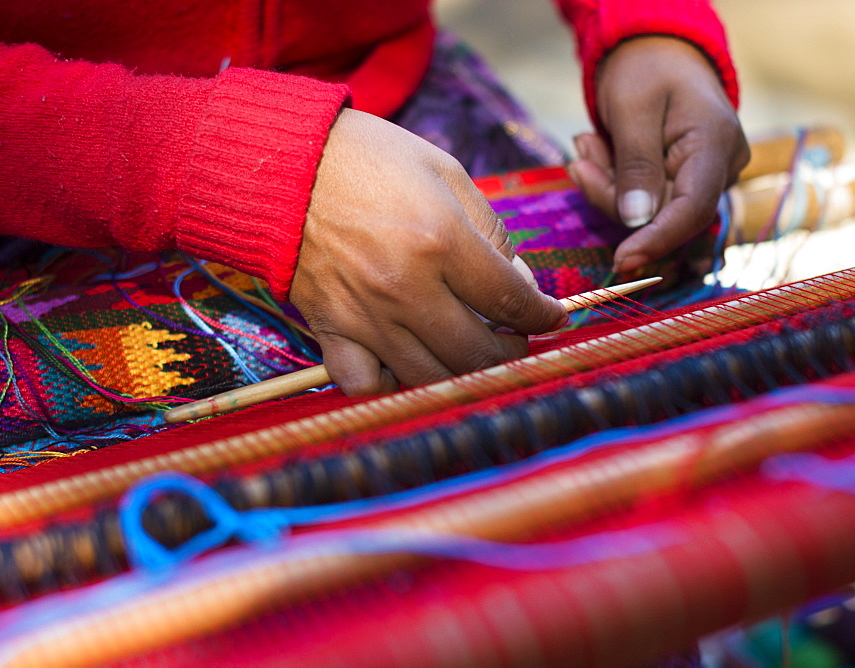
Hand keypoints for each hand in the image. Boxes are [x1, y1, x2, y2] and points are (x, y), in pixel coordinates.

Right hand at [290, 109, 566, 394]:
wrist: (283, 162)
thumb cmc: (369, 158)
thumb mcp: (446, 172)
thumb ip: (490, 230)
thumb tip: (518, 281)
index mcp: (442, 241)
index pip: (511, 301)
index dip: (543, 316)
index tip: (553, 318)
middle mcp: (407, 287)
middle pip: (478, 352)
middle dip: (512, 352)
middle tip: (517, 340)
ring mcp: (366, 315)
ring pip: (431, 377)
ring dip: (464, 373)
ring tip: (474, 353)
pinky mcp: (331, 329)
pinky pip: (366, 384)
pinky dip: (393, 385)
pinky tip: (409, 365)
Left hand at [568, 37, 749, 273]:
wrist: (655, 50)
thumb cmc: (646, 67)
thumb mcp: (631, 107)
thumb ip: (636, 165)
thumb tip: (637, 221)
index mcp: (715, 144)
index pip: (692, 209)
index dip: (656, 239)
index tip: (620, 261)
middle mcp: (720, 167)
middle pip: (663, 212)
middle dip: (612, 192)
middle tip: (579, 155)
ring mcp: (703, 176)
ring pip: (648, 209)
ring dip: (608, 183)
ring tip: (587, 141)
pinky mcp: (682, 182)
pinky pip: (644, 198)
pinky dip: (614, 181)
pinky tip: (599, 148)